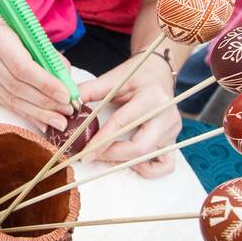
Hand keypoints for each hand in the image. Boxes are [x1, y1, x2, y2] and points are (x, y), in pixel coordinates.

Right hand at [0, 14, 75, 131]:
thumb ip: (53, 63)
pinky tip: (42, 123)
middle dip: (45, 103)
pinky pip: (7, 105)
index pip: (23, 68)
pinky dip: (27, 115)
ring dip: (38, 113)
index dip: (45, 84)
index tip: (66, 96)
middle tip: (66, 112)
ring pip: (12, 100)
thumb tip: (69, 90)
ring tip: (58, 121)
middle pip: (17, 87)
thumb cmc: (19, 37)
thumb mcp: (36, 41)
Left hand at [78, 55, 180, 177]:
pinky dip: (147, 168)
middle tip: (91, 156)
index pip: (123, 124)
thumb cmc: (135, 75)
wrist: (157, 72)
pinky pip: (165, 165)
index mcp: (151, 97)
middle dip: (111, 155)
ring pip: (150, 158)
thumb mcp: (112, 79)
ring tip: (107, 155)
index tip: (85, 153)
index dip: (102, 142)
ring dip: (125, 162)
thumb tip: (68, 106)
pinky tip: (131, 160)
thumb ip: (88, 91)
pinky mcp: (174, 138)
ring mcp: (173, 129)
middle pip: (140, 148)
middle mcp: (166, 115)